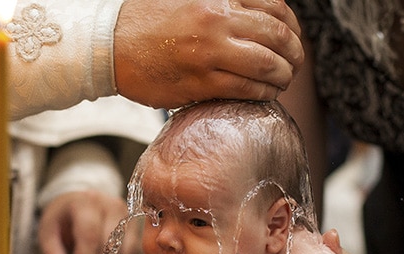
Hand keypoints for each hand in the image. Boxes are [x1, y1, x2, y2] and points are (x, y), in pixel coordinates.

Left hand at [37, 190, 142, 253]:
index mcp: (85, 203)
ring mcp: (128, 216)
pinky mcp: (137, 227)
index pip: (89, 236)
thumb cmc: (63, 217)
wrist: (82, 200)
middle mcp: (111, 206)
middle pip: (111, 246)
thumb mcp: (48, 230)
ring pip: (126, 252)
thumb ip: (52, 253)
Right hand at [114, 0, 303, 108]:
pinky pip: (246, 89)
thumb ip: (221, 0)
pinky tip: (264, 93)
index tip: (293, 37)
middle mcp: (217, 21)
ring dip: (282, 76)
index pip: (274, 7)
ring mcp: (209, 53)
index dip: (292, 25)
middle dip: (294, 53)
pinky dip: (263, 92)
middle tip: (294, 63)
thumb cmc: (144, 20)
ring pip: (267, 65)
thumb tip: (255, 8)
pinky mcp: (200, 82)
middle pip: (277, 37)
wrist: (109, 45)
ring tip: (281, 80)